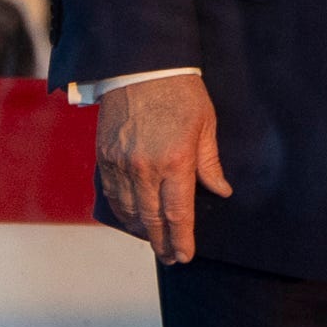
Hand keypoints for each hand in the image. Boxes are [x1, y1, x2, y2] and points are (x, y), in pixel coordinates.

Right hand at [96, 73, 230, 264]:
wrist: (142, 69)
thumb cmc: (182, 94)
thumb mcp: (206, 125)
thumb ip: (209, 163)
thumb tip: (221, 191)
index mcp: (176, 161)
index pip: (178, 213)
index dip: (182, 238)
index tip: (185, 255)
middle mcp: (145, 168)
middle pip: (152, 219)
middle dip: (163, 242)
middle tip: (172, 258)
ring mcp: (121, 165)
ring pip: (130, 211)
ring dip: (142, 230)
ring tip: (155, 242)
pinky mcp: (105, 158)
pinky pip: (113, 195)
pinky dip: (123, 212)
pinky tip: (133, 219)